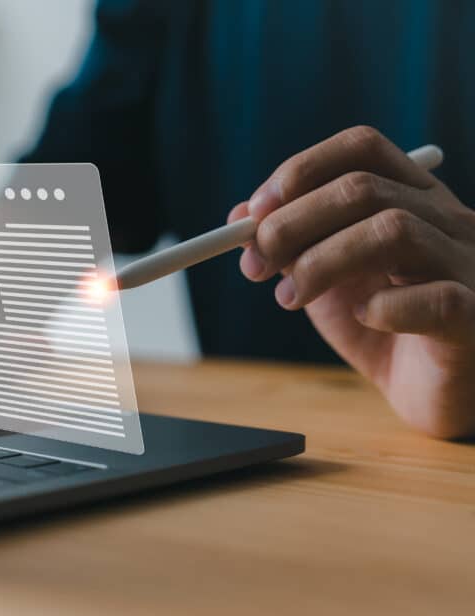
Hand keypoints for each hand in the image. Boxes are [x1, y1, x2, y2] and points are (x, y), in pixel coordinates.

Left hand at [232, 126, 474, 437]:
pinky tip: (362, 318)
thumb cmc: (386, 329)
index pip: (360, 148)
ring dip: (321, 262)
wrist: (439, 390)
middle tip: (255, 265)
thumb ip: (292, 246)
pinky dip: (385, 306)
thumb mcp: (327, 279)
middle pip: (363, 188)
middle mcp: (448, 220)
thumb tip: (241, 215)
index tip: (254, 213)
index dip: (301, 171)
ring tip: (289, 299)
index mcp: (413, 199)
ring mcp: (469, 265)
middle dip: (292, 224)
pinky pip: (435, 299)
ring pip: (394, 230)